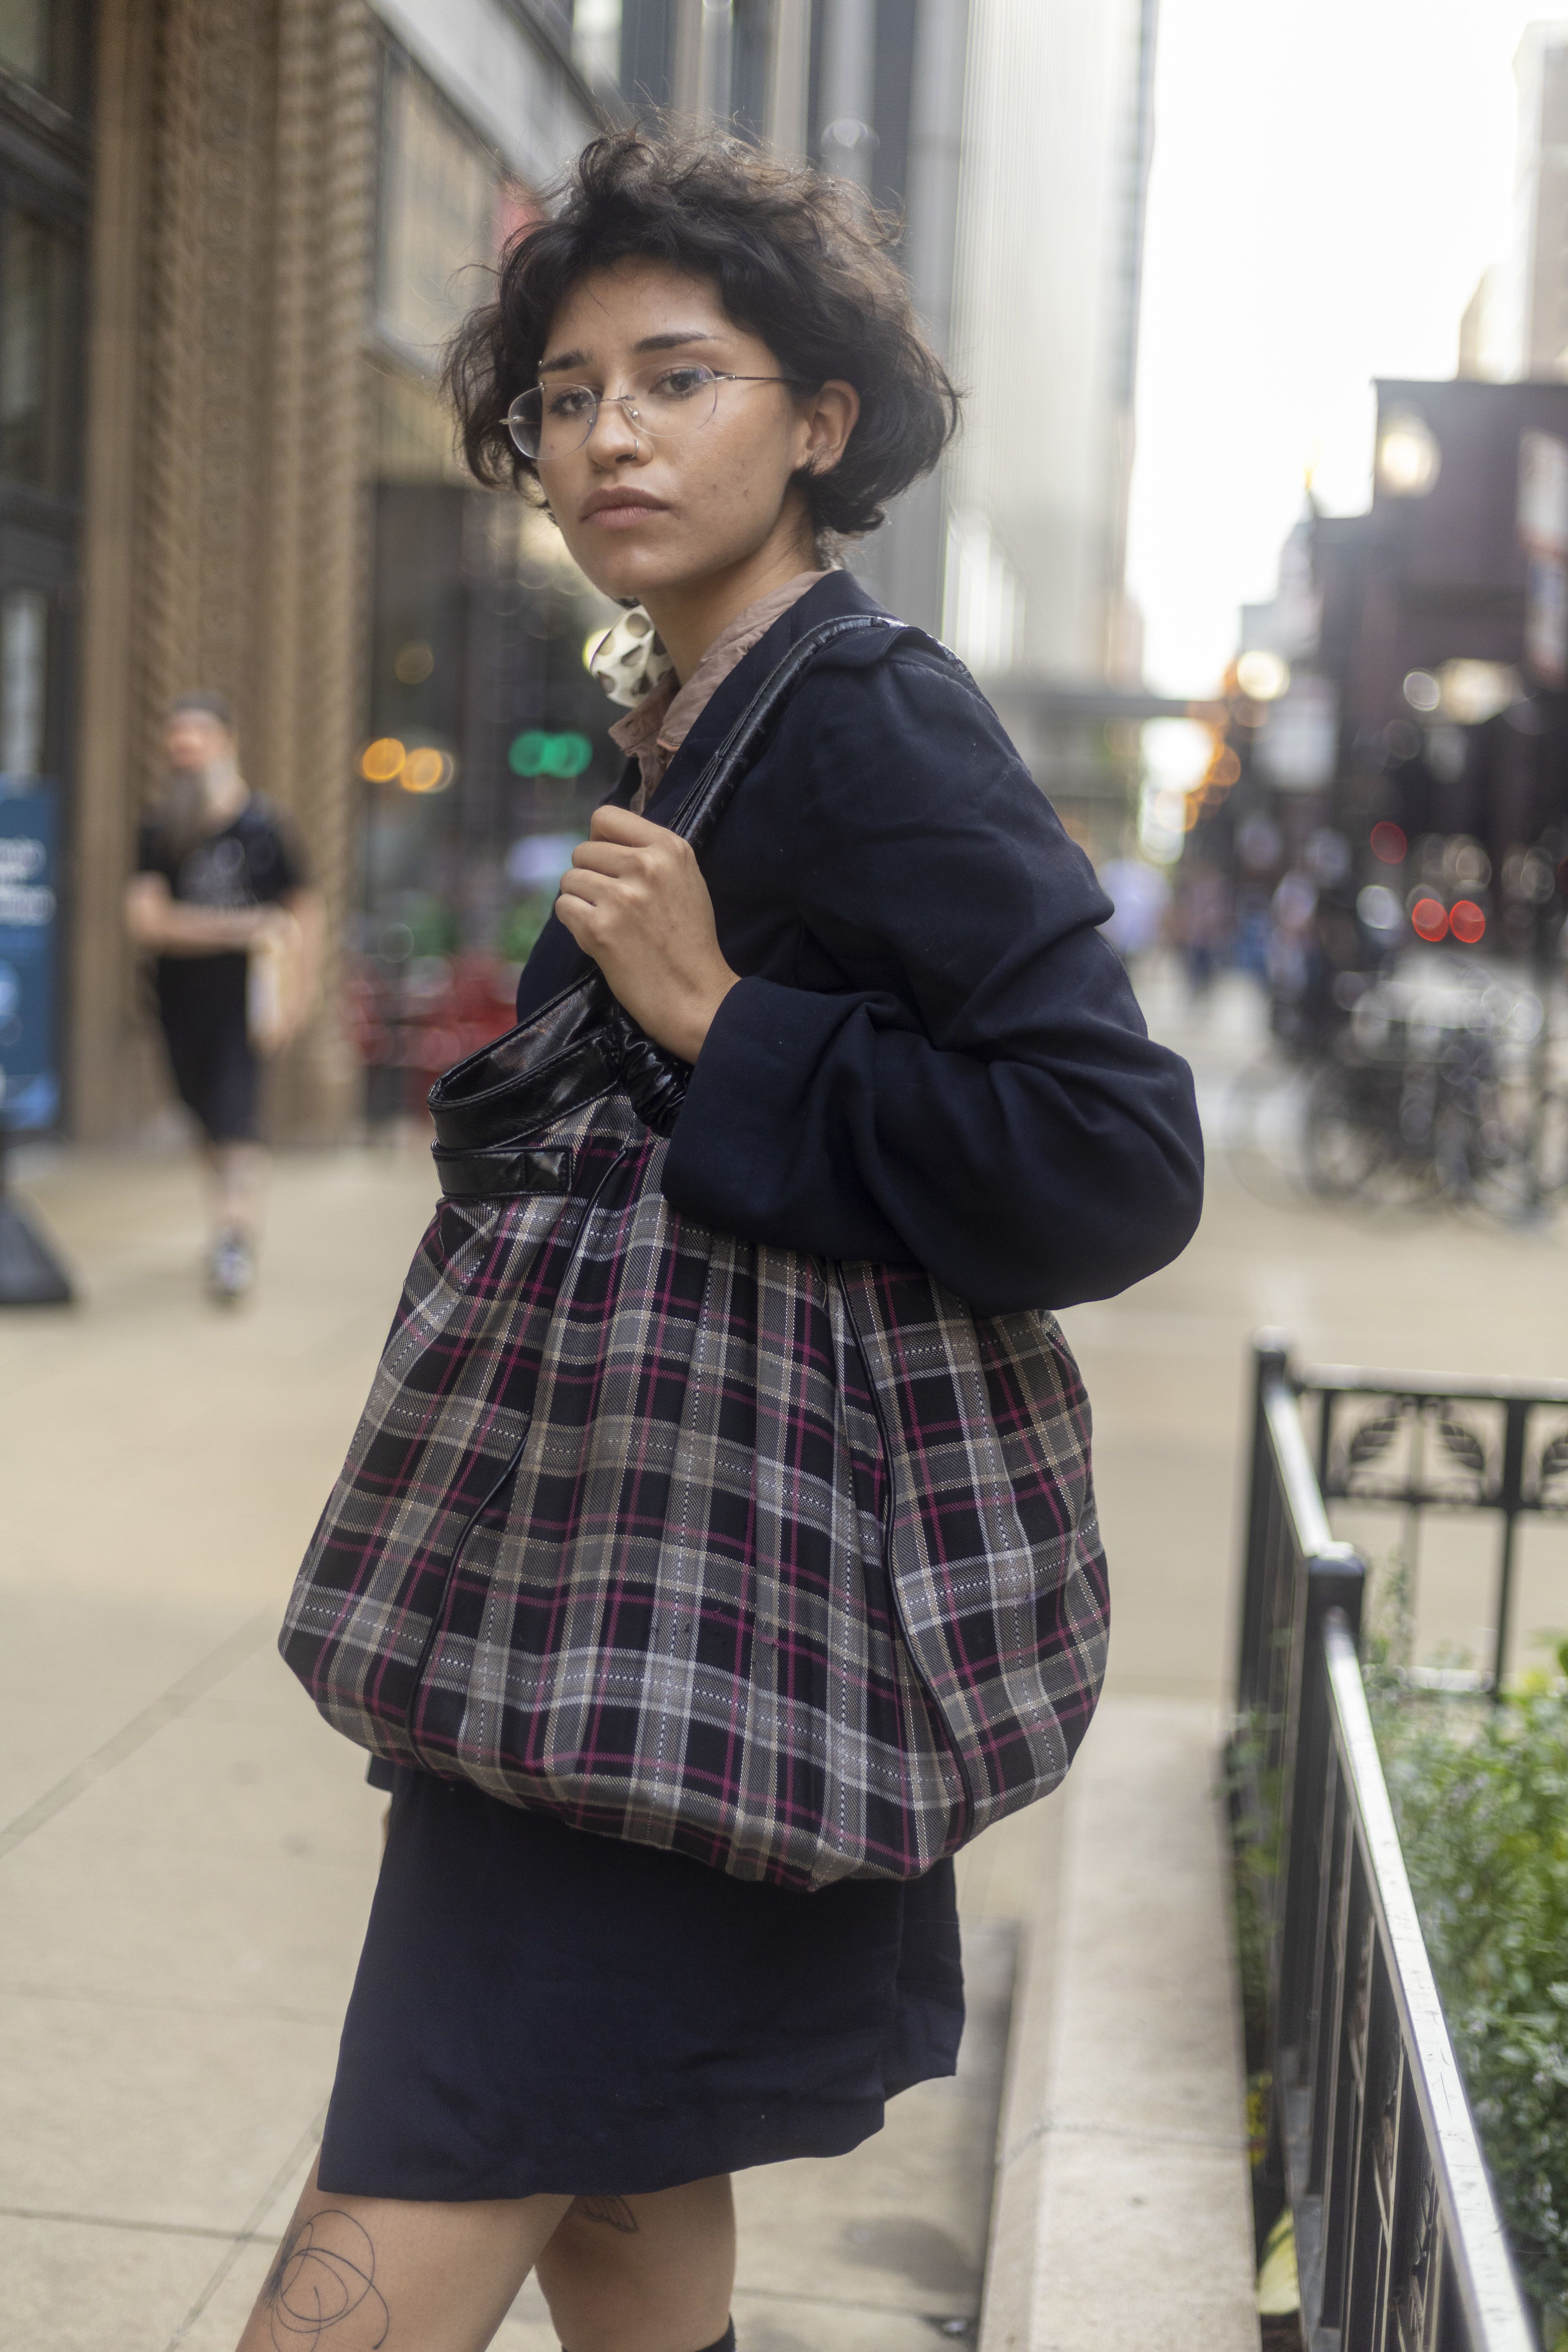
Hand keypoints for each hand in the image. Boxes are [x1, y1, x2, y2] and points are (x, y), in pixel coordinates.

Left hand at [555, 805, 738, 1062]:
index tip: (608, 862)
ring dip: (581, 901)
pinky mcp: (599, 929)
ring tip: (609, 922)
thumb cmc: (690, 942)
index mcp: (670, 848)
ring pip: (569, 879)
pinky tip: (599, 937)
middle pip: (583, 850)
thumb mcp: (685, 881)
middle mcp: (645, 866)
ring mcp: (621, 897)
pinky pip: (563, 907)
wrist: (696, 996)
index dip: (599, 839)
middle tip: (612, 904)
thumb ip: (650, 855)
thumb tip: (600, 840)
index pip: (606, 816)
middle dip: (591, 876)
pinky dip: (574, 922)